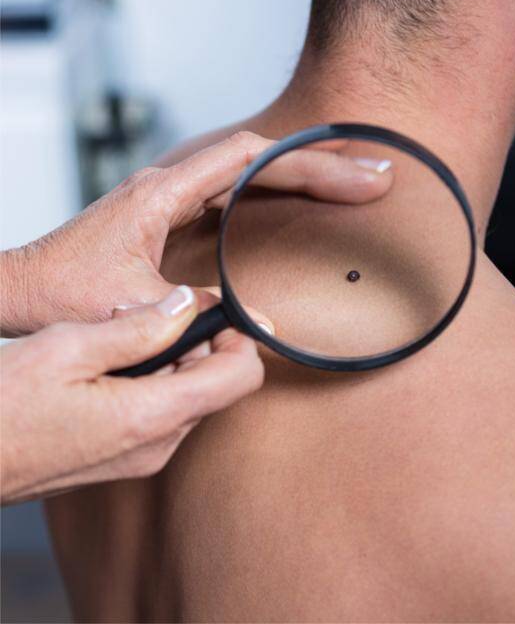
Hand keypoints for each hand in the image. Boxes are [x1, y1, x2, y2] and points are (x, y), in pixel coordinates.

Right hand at [0, 286, 263, 504]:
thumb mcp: (69, 348)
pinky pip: (162, 413)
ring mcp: (143, 457)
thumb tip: (187, 306)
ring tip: (115, 341)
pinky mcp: (127, 460)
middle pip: (215, 383)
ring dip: (168, 361)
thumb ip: (139, 328)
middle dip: (194, 343)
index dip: (239, 337)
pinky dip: (151, 383)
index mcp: (152, 415)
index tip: (217, 312)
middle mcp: (159, 444)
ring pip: (189, 395)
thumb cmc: (1, 407)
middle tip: (143, 318)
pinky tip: (108, 368)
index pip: (240, 375)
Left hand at [2, 131, 391, 335]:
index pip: (251, 157)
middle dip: (324, 166)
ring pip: (253, 169)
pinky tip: (303, 198)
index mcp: (163, 192)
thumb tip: (251, 322)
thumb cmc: (63, 292)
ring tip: (354, 183)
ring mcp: (175, 194)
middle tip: (376, 177)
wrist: (23, 287)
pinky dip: (278, 189)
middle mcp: (172, 183)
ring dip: (305, 174)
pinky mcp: (176, 211)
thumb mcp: (132, 309)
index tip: (355, 177)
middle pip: (264, 157)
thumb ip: (192, 313)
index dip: (308, 164)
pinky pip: (238, 189)